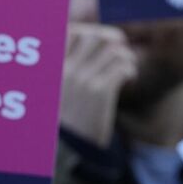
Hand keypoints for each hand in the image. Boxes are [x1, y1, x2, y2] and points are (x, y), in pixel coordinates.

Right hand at [61, 22, 136, 145]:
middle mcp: (66, 71)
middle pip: (96, 36)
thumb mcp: (58, 91)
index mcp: (53, 68)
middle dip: (112, 39)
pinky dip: (129, 69)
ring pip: (113, 50)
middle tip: (118, 51)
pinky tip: (128, 78)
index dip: (90, 33)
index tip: (99, 44)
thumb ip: (68, 68)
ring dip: (125, 56)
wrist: (69, 150)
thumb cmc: (65, 119)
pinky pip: (121, 67)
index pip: (72, 33)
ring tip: (126, 66)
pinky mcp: (99, 93)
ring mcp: (82, 81)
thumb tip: (84, 44)